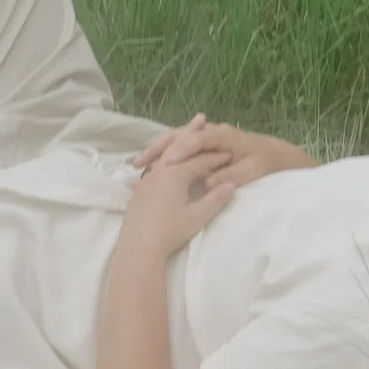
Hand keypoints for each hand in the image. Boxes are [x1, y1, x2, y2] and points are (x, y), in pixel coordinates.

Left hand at [118, 127, 237, 260]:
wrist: (138, 249)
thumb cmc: (170, 232)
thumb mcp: (198, 217)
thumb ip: (215, 199)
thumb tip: (230, 185)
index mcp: (176, 175)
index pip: (200, 160)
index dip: (216, 157)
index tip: (228, 153)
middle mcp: (160, 172)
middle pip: (178, 148)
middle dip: (192, 134)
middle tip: (201, 118)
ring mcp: (146, 181)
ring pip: (163, 157)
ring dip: (174, 145)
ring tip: (182, 138)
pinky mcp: (137, 193)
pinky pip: (152, 169)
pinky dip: (161, 160)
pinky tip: (162, 164)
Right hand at [133, 114, 311, 187]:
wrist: (271, 154)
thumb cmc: (262, 162)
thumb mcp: (251, 171)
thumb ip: (230, 176)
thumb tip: (208, 181)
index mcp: (224, 135)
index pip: (200, 139)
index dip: (183, 149)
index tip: (168, 162)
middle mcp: (211, 132)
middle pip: (181, 135)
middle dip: (160, 147)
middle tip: (140, 163)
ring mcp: (205, 136)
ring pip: (176, 139)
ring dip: (157, 150)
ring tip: (138, 164)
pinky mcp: (201, 144)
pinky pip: (178, 145)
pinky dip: (163, 153)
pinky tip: (149, 166)